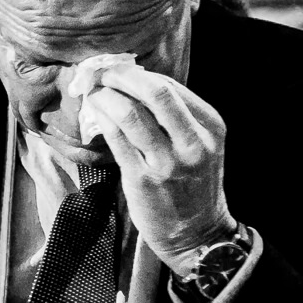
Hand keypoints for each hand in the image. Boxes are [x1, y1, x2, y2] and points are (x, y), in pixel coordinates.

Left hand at [80, 66, 234, 274]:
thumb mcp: (202, 146)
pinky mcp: (143, 180)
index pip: (171, 86)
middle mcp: (194, 142)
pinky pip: (116, 140)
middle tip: (99, 73)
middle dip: (121, 76)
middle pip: (155, 91)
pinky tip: (93, 118)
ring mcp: (168, 162)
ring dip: (105, 98)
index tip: (116, 68)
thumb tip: (135, 85)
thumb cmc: (193, 186)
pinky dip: (101, 122)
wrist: (197, 234)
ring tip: (92, 95)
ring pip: (131, 114)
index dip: (137, 72)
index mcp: (211, 127)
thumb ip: (178, 118)